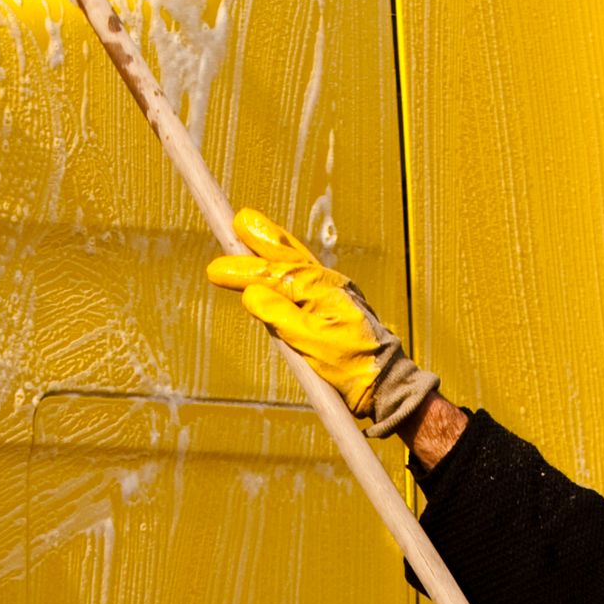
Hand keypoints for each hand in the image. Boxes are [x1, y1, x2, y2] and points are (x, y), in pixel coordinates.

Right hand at [206, 207, 439, 435]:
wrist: (389, 382)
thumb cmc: (354, 366)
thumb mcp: (313, 344)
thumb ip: (281, 316)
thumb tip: (251, 293)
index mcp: (319, 291)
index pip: (273, 275)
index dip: (242, 271)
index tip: (214, 270)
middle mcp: (327, 286)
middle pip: (288, 256)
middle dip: (263, 239)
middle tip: (240, 220)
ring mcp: (334, 294)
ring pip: (299, 263)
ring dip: (275, 247)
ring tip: (255, 231)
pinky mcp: (337, 307)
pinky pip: (307, 277)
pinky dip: (290, 266)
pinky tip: (284, 269)